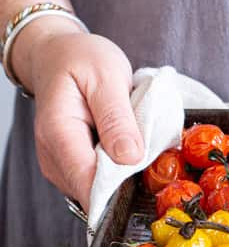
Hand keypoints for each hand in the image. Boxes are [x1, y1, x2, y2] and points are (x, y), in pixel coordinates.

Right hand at [15, 21, 143, 209]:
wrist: (59, 55)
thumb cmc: (82, 60)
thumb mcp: (107, 77)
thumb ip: (117, 119)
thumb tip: (130, 158)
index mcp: (59, 133)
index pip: (87, 182)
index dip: (119, 191)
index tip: (149, 183)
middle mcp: (54, 156)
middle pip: (95, 190)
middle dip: (127, 181)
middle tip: (155, 156)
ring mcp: (62, 164)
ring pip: (100, 188)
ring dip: (125, 175)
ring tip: (139, 144)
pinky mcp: (73, 165)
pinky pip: (100, 178)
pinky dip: (120, 169)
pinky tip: (129, 148)